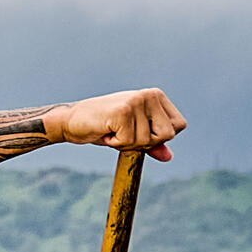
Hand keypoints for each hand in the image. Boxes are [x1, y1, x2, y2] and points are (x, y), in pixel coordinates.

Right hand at [49, 88, 186, 156]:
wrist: (72, 121)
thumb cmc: (103, 127)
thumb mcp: (132, 135)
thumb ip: (152, 144)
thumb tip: (169, 157)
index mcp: (156, 96)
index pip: (178, 126)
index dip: (160, 137)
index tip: (138, 132)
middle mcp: (149, 95)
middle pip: (167, 134)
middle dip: (146, 143)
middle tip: (125, 133)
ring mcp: (137, 101)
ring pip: (147, 141)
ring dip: (127, 143)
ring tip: (113, 131)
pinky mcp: (123, 111)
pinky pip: (129, 142)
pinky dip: (116, 143)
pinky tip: (106, 131)